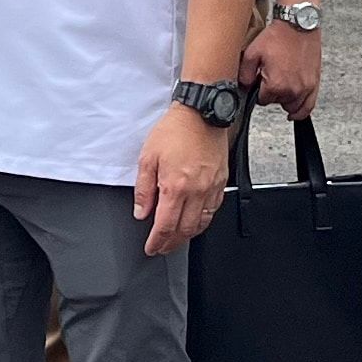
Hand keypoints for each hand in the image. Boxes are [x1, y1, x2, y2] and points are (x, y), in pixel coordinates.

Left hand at [135, 102, 231, 253]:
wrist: (201, 114)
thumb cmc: (175, 130)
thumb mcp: (147, 158)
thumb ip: (143, 190)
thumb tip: (141, 212)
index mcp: (176, 186)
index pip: (165, 226)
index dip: (157, 242)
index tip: (151, 248)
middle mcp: (196, 191)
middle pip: (185, 230)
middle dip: (172, 244)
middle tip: (162, 248)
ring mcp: (211, 188)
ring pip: (201, 223)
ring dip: (188, 236)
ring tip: (177, 239)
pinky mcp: (221, 182)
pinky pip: (213, 210)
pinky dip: (203, 221)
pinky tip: (195, 221)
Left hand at [242, 15, 319, 117]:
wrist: (299, 24)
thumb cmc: (277, 37)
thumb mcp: (252, 53)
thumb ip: (245, 75)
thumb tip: (244, 88)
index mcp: (275, 85)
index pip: (261, 100)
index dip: (258, 90)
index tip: (260, 79)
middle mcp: (292, 91)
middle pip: (276, 103)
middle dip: (271, 93)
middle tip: (271, 76)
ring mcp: (306, 88)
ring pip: (291, 106)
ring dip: (284, 100)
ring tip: (281, 85)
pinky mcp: (314, 83)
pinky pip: (308, 107)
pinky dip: (301, 111)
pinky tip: (293, 112)